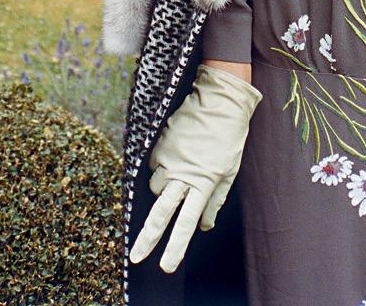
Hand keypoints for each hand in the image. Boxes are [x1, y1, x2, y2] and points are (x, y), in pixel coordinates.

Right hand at [129, 63, 262, 273]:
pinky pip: (155, 165)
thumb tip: (205, 226)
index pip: (187, 223)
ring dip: (162, 191)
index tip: (166, 266)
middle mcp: (183, 174)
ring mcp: (168, 159)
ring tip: (179, 175)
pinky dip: (162, 167)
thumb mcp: (229, 170)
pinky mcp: (160, 144)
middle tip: (136, 256)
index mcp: (204, 183)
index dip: (176, 247)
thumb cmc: (229, 136)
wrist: (219, 99)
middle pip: (161, 213)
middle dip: (148, 238)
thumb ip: (215, 199)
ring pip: (155, 188)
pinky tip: (177, 154)